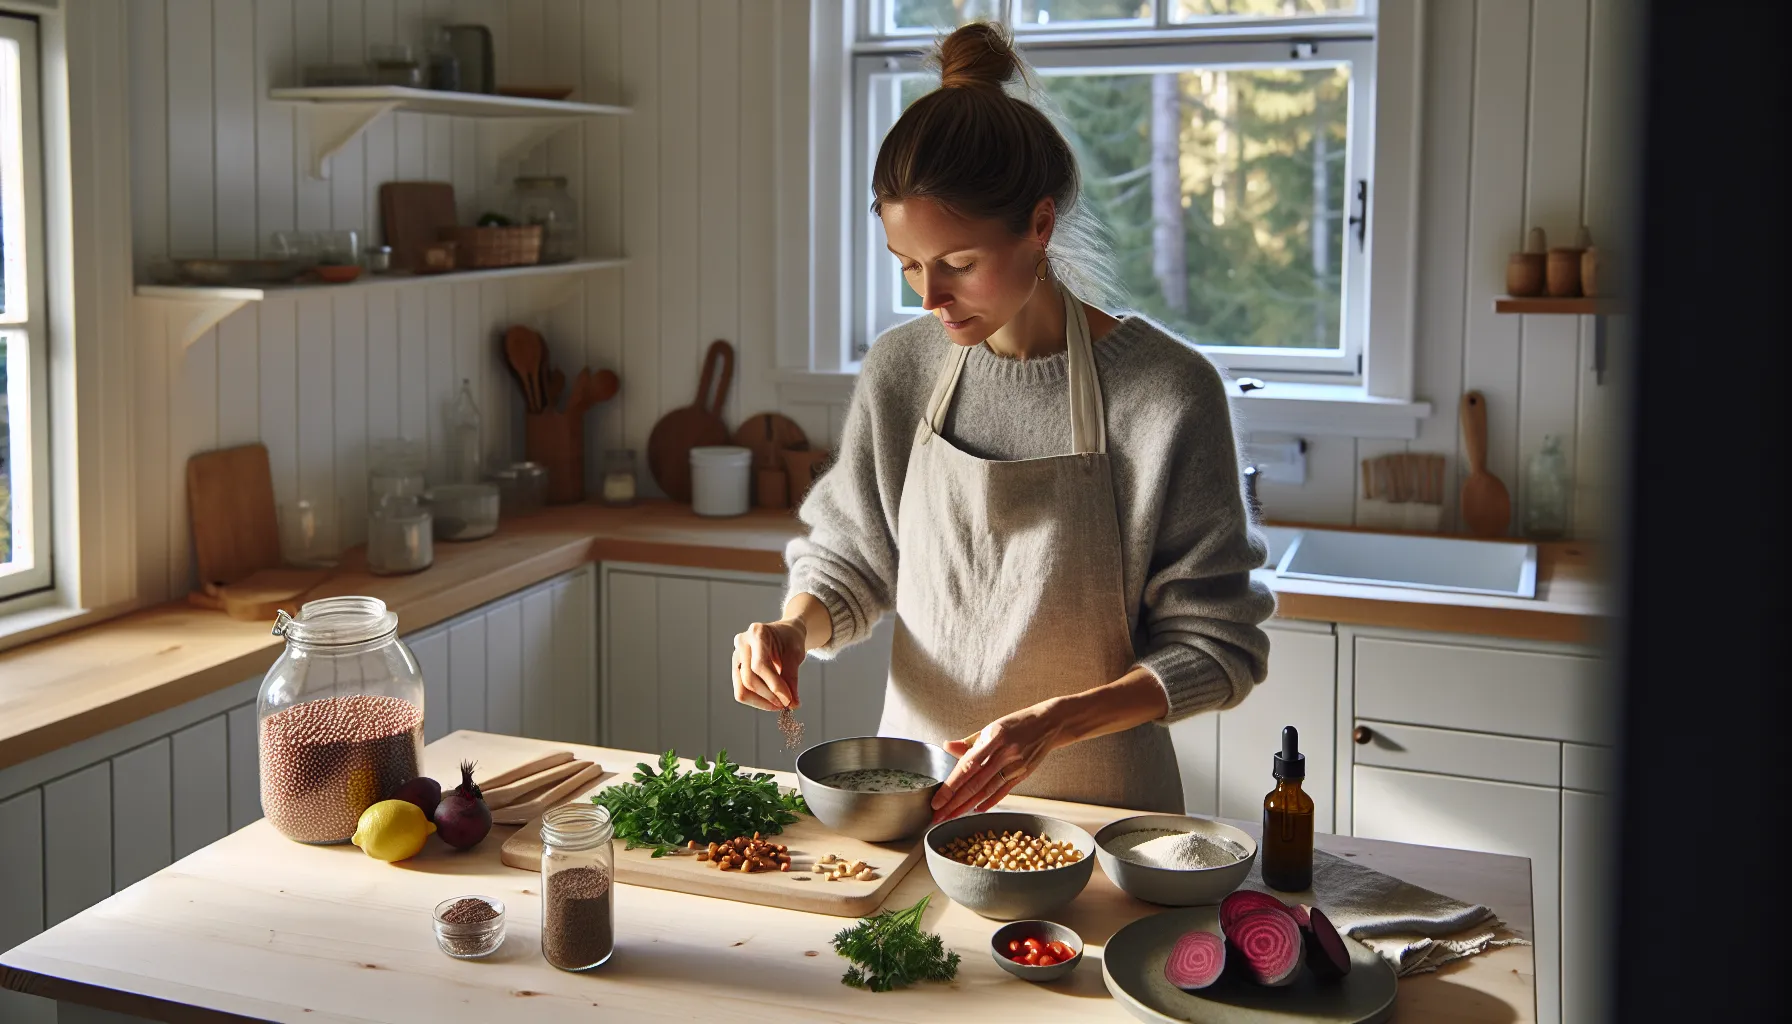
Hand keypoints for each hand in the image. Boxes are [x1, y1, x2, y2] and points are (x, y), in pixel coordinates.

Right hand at [732, 619, 806, 710]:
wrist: (784, 633)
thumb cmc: (790, 639)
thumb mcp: (796, 654)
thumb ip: (792, 678)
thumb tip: (793, 704)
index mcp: (758, 633)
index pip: (760, 665)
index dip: (774, 685)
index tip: (788, 700)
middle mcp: (742, 643)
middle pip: (749, 678)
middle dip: (769, 696)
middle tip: (787, 704)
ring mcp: (736, 656)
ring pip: (742, 688)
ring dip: (762, 701)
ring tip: (780, 704)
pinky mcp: (736, 668)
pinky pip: (742, 691)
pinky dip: (758, 700)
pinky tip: (772, 700)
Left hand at [930, 702, 1065, 823]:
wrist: (1049, 723)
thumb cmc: (1017, 723)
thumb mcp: (992, 727)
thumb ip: (969, 742)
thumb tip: (947, 746)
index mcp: (993, 737)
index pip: (967, 766)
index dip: (950, 786)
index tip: (937, 801)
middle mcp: (1005, 753)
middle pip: (975, 783)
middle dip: (954, 803)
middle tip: (938, 816)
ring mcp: (1016, 765)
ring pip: (987, 790)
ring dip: (967, 806)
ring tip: (952, 817)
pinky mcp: (1024, 773)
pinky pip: (1003, 791)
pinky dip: (989, 802)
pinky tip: (977, 810)